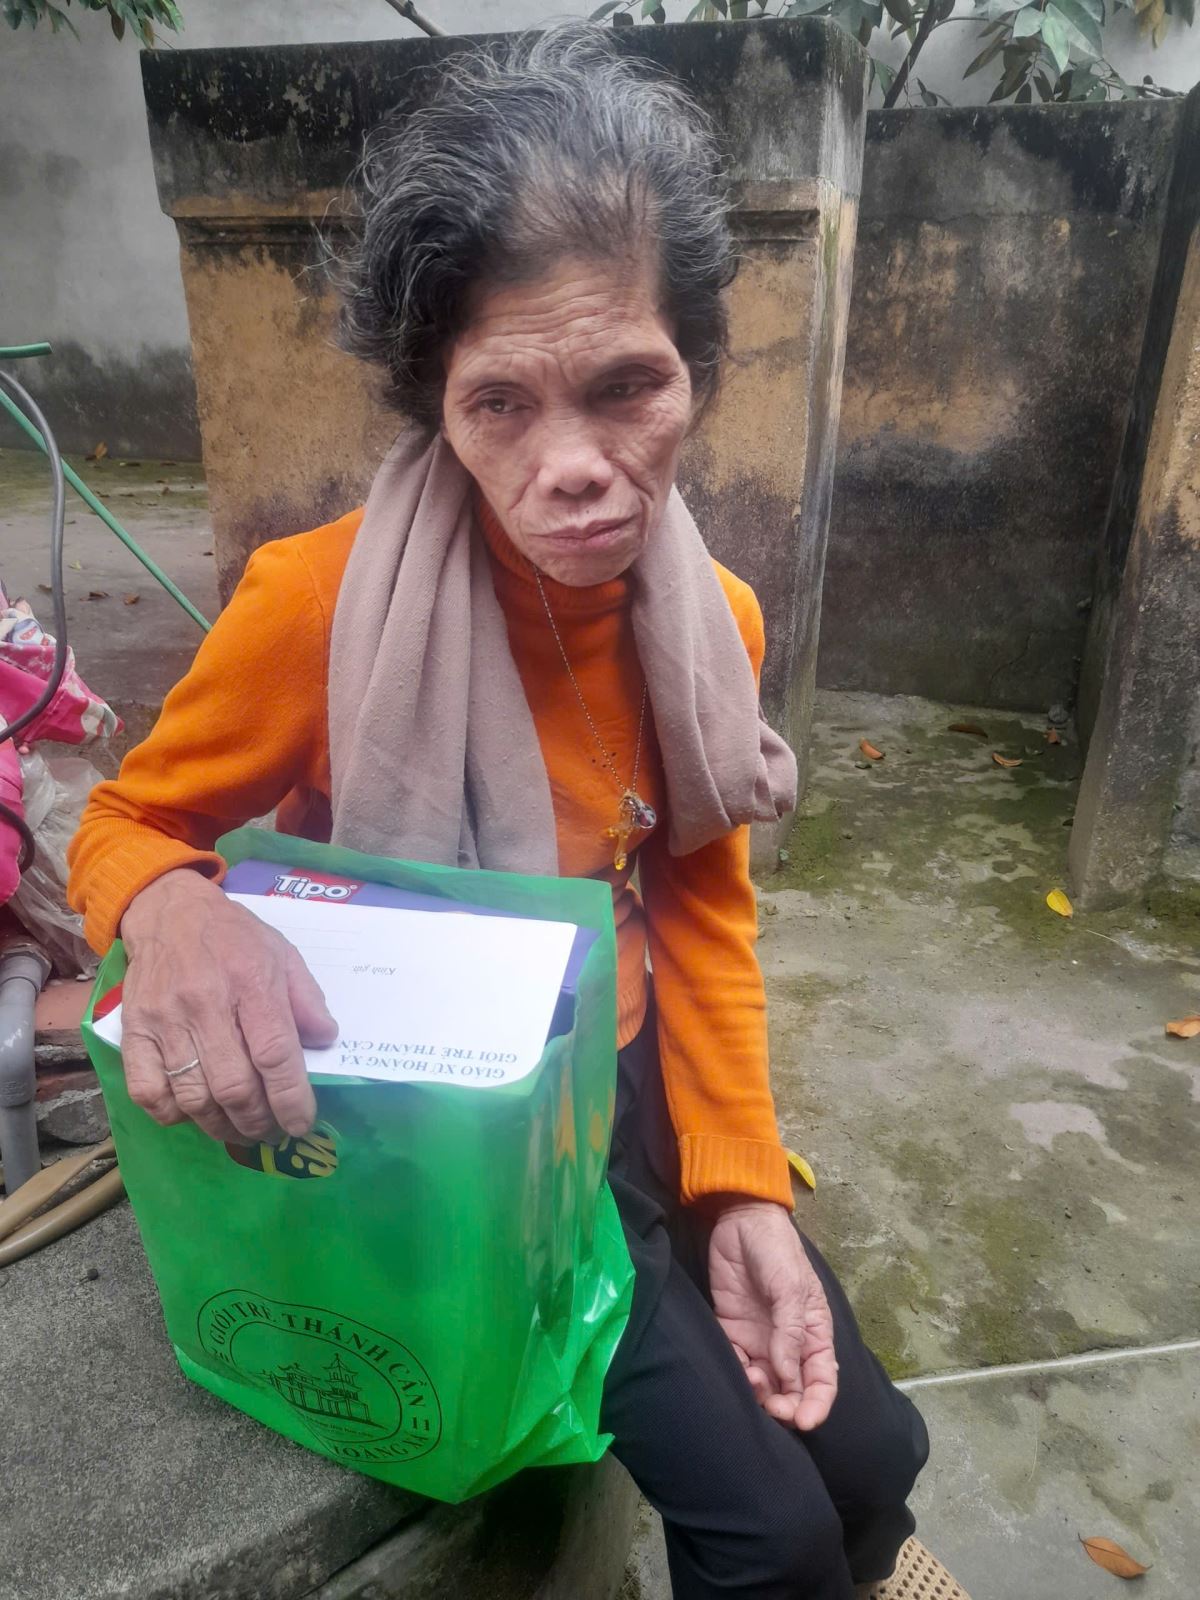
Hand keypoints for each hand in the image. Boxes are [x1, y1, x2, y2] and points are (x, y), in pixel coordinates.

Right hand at [119, 868, 337, 1144]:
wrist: (170, 912)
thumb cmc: (234, 937)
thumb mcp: (283, 955)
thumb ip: (307, 1000)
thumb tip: (326, 1042)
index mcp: (252, 983)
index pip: (274, 1054)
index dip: (291, 1098)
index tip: (301, 1123)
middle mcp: (207, 1004)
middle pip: (234, 1086)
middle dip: (257, 1120)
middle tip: (268, 1129)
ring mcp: (165, 1020)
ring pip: (193, 1097)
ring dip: (219, 1125)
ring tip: (237, 1127)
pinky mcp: (133, 1031)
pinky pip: (148, 1092)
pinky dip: (172, 1114)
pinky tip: (192, 1111)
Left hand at [709, 1200, 837, 1430]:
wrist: (741, 1219)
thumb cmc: (777, 1250)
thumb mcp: (790, 1287)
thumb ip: (791, 1331)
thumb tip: (790, 1377)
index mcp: (814, 1333)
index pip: (822, 1379)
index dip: (817, 1404)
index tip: (805, 1421)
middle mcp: (788, 1343)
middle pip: (792, 1389)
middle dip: (786, 1406)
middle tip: (774, 1407)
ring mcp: (759, 1339)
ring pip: (763, 1383)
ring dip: (760, 1393)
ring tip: (752, 1381)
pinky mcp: (732, 1330)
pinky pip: (734, 1363)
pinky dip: (736, 1374)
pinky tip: (736, 1370)